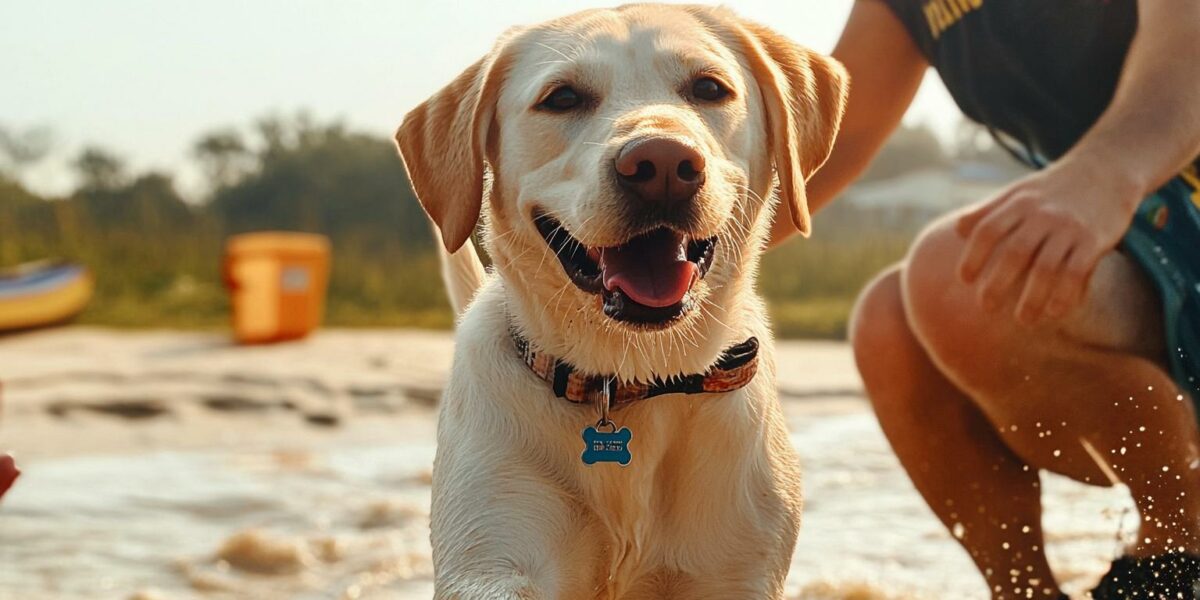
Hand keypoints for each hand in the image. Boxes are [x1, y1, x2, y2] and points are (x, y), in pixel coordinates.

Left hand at [955, 158, 1141, 324]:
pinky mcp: (1094, 239)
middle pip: (1014, 252)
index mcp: (1018, 203)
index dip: (974, 256)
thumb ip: (989, 210)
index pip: (988, 230)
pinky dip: (1066, 293)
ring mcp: (1069, 227)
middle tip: (986, 307)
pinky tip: (1055, 312)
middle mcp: (1042, 215)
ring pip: (1047, 267)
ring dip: (1033, 297)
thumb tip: (959, 231)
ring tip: (1023, 320)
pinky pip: (1078, 271)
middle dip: (998, 282)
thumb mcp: (1019, 191)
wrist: (1107, 168)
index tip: (964, 279)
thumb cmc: (1053, 187)